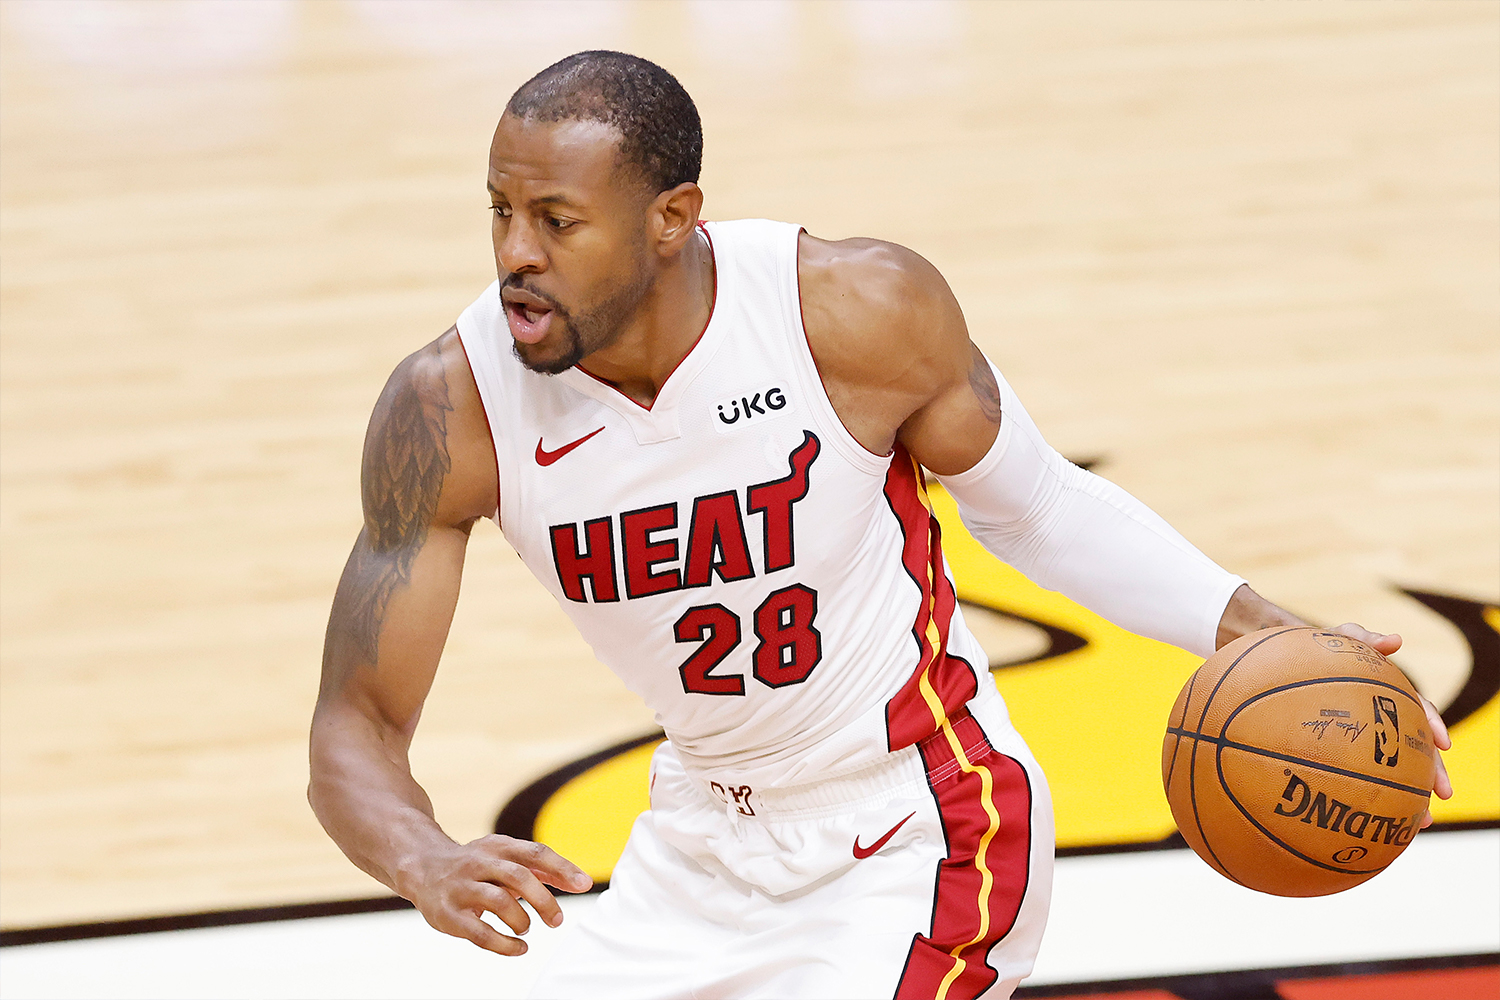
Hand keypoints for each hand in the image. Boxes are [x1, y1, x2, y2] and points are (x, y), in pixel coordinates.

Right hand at [397, 834, 593, 955]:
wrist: (422, 867)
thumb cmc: (477, 866)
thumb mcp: (505, 857)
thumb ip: (540, 869)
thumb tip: (579, 881)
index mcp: (498, 846)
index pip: (535, 853)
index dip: (562, 868)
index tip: (584, 885)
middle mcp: (479, 862)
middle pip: (518, 876)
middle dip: (543, 900)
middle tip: (557, 920)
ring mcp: (462, 887)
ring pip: (498, 901)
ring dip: (521, 920)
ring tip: (526, 930)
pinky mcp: (448, 913)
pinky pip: (479, 932)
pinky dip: (503, 944)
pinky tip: (518, 948)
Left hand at [1330, 623, 1453, 827]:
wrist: (1285, 664)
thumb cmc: (1318, 650)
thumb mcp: (1339, 639)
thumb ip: (1363, 638)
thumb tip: (1395, 640)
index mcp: (1391, 695)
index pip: (1419, 710)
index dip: (1433, 725)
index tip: (1442, 744)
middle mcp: (1385, 719)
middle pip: (1416, 748)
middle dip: (1433, 771)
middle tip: (1444, 793)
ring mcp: (1367, 738)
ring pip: (1396, 770)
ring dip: (1412, 794)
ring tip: (1422, 822)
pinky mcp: (1346, 754)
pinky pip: (1361, 778)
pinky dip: (1373, 799)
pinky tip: (1377, 822)